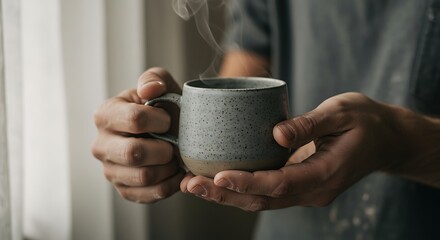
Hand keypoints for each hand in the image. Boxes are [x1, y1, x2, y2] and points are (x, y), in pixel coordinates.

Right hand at [92, 67, 184, 202]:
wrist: (168, 132)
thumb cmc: (162, 107)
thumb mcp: (160, 85)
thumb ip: (154, 79)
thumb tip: (149, 89)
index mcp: (106, 115)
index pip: (135, 120)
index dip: (161, 121)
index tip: (169, 119)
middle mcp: (101, 145)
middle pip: (134, 152)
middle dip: (164, 148)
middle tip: (174, 143)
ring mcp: (110, 170)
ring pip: (144, 176)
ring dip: (168, 167)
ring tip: (174, 157)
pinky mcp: (124, 190)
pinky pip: (150, 194)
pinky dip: (170, 184)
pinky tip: (175, 172)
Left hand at [180, 92, 433, 210]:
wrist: (386, 139)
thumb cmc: (365, 121)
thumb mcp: (342, 112)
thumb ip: (310, 123)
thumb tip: (275, 133)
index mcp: (325, 174)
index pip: (280, 184)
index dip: (248, 182)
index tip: (218, 177)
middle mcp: (314, 190)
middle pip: (263, 199)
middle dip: (224, 195)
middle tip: (190, 183)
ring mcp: (307, 192)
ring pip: (261, 200)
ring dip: (226, 196)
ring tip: (193, 184)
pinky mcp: (300, 186)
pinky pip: (267, 192)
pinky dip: (240, 189)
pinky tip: (217, 180)